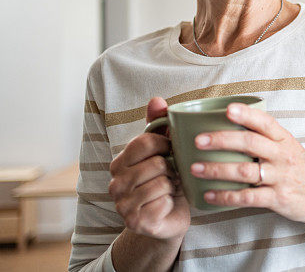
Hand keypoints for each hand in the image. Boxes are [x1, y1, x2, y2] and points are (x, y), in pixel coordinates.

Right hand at [108, 97, 190, 240]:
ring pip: (161, 182)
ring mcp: (122, 204)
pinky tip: (166, 204)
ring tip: (170, 188)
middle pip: (156, 163)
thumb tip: (156, 100)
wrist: (168, 218)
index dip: (165, 143)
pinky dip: (171, 201)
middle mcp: (115, 183)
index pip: (143, 141)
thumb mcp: (164, 151)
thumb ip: (159, 125)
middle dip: (172, 169)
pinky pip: (162, 200)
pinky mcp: (134, 221)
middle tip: (172, 176)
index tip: (172, 150)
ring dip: (173, 185)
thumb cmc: (167, 180)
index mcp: (120, 162)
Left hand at [189, 103, 304, 235]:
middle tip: (198, 140)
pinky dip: (226, 196)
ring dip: (217, 169)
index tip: (227, 109)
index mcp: (285, 140)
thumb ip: (267, 140)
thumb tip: (232, 129)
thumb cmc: (303, 171)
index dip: (246, 114)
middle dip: (222, 140)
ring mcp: (281, 177)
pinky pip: (248, 197)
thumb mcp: (291, 149)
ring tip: (194, 168)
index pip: (265, 122)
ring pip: (245, 170)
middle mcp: (283, 156)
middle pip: (250, 143)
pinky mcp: (278, 199)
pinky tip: (209, 195)